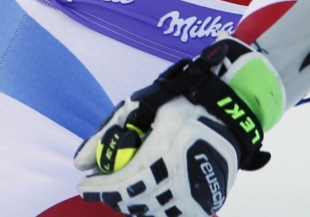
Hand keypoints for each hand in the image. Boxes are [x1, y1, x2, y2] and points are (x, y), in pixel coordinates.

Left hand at [74, 41, 281, 215]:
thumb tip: (80, 161)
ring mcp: (193, 198)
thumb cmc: (184, 105)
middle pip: (133, 203)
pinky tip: (148, 191)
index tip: (82, 185)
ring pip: (150, 213)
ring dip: (131, 202)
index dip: (99, 190)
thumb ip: (110, 130)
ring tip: (125, 184)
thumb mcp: (145, 107)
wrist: (229, 114)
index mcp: (164, 155)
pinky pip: (169, 215)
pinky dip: (153, 207)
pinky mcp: (203, 206)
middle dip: (112, 195)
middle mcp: (179, 182)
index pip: (123, 185)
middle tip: (102, 183)